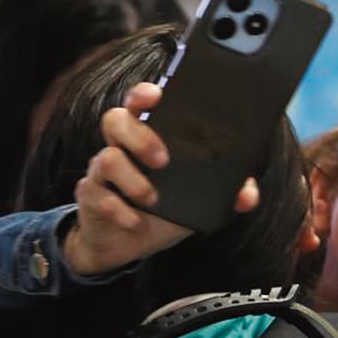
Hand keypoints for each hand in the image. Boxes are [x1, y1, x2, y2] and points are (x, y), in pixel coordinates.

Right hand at [61, 82, 260, 276]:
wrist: (123, 244)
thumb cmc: (158, 212)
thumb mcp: (194, 203)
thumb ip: (222, 194)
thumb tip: (248, 193)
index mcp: (143, 139)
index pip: (138, 104)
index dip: (143, 94)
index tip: (157, 95)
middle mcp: (118, 149)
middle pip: (115, 120)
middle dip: (141, 137)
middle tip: (164, 160)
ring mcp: (100, 173)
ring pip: (105, 158)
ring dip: (134, 181)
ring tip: (153, 199)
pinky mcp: (90, 199)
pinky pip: (99, 198)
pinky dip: (121, 211)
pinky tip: (134, 221)